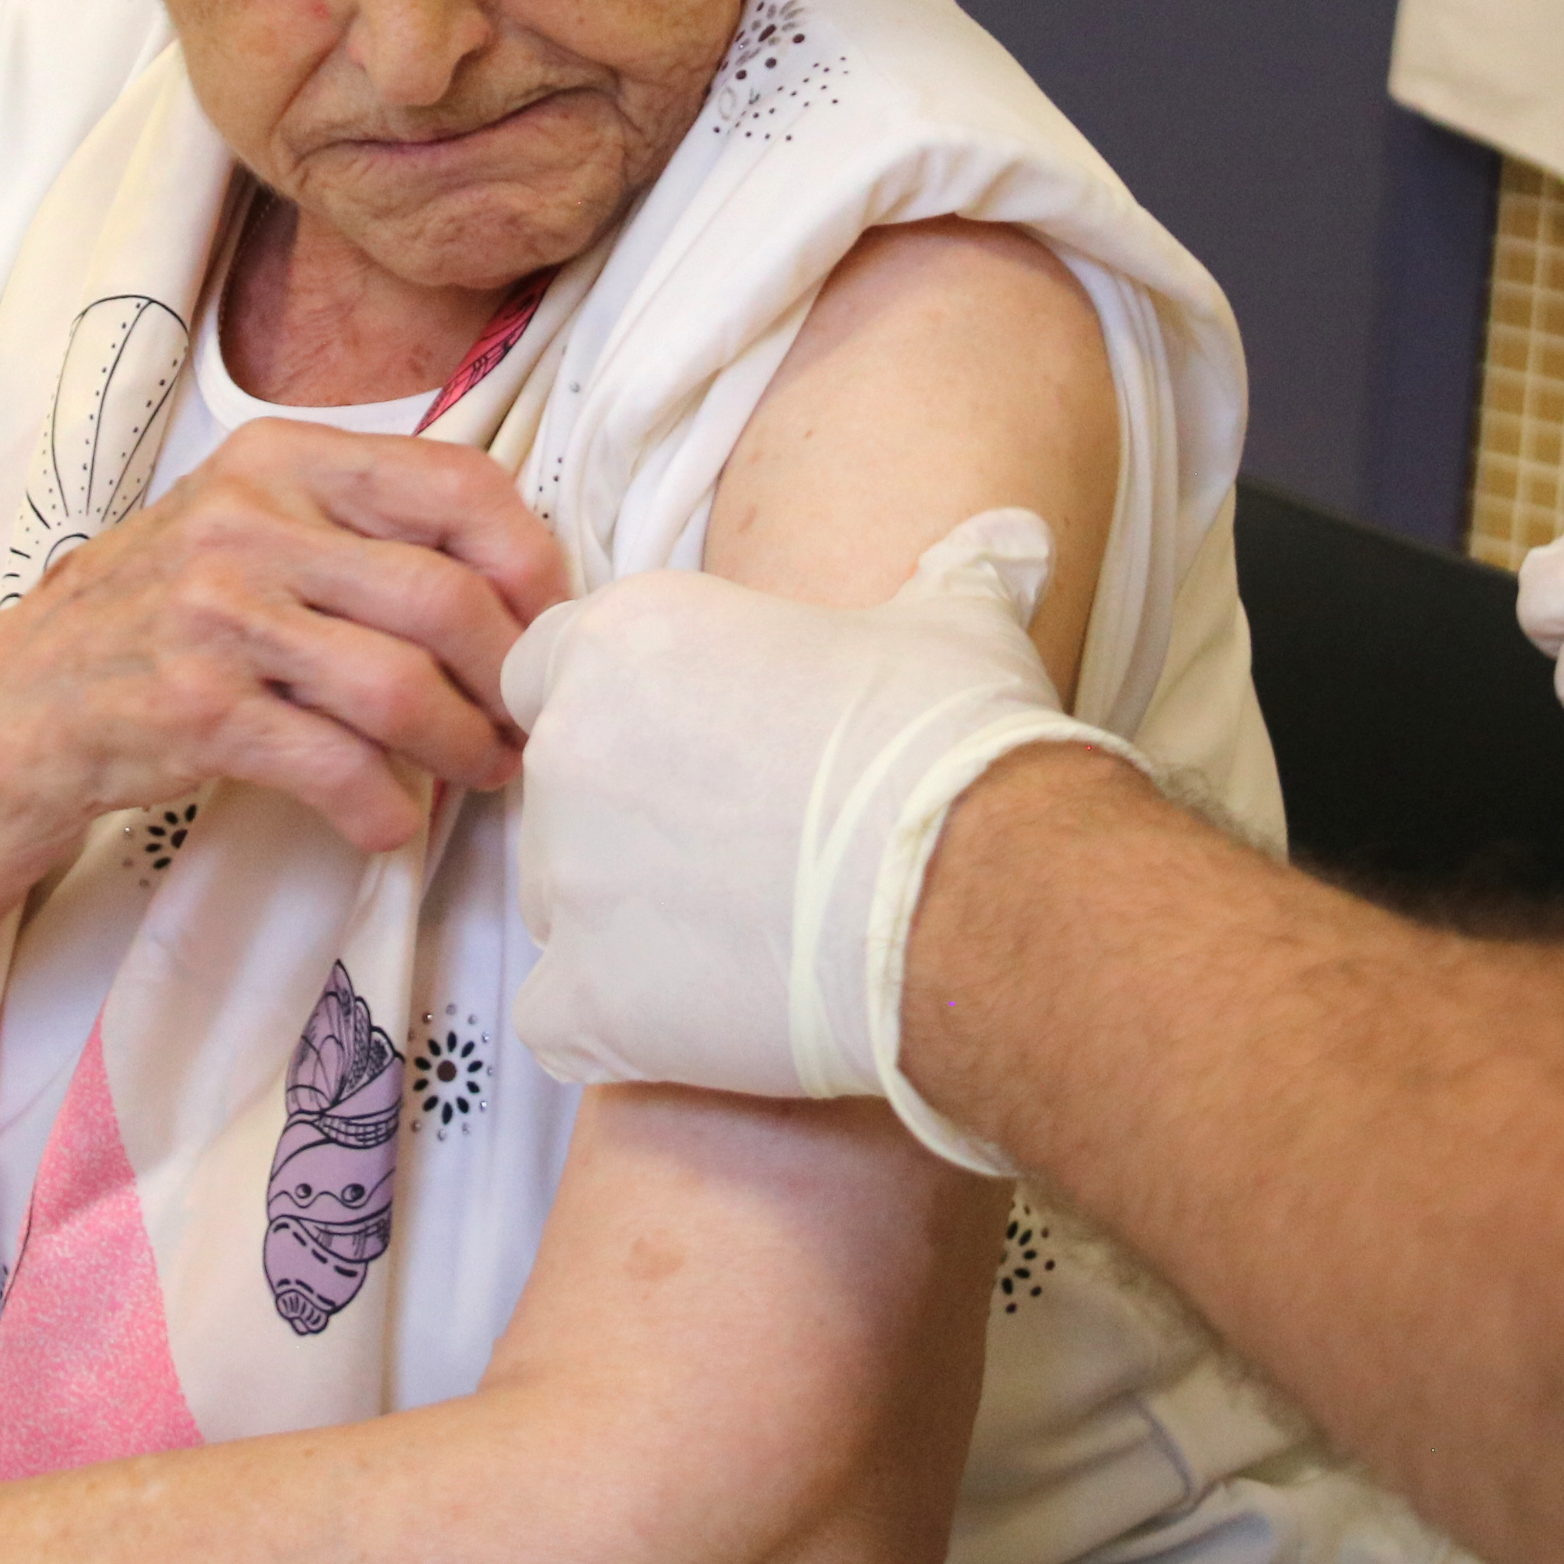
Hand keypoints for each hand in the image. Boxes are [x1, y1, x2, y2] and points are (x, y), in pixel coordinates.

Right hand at [0, 415, 568, 853]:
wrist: (29, 695)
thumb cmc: (167, 609)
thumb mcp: (251, 521)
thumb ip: (363, 526)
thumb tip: (519, 582)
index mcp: (281, 457)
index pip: (452, 481)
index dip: (528, 558)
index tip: (549, 618)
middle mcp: (249, 522)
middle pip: (443, 597)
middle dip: (507, 676)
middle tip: (525, 719)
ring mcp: (218, 615)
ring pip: (401, 688)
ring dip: (465, 749)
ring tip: (482, 771)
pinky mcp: (197, 709)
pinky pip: (335, 765)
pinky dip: (385, 808)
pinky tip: (391, 822)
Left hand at [500, 510, 1123, 1172]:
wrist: (974, 892)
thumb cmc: (954, 742)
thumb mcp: (955, 625)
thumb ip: (949, 574)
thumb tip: (1011, 541)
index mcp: (624, 640)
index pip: (552, 668)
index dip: (624, 710)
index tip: (700, 744)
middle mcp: (570, 749)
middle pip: (558, 790)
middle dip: (627, 817)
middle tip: (738, 844)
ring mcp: (567, 880)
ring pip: (560, 902)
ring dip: (624, 919)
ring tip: (743, 934)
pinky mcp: (585, 999)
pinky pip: (557, 1017)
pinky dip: (611, 1022)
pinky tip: (698, 1015)